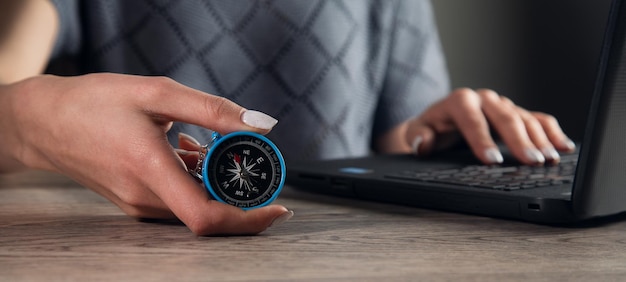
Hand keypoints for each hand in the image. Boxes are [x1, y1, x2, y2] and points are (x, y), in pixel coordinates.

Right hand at [0, 73, 292, 234]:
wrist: (44, 123)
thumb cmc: (96, 102)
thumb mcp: (158, 93)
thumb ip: (214, 110)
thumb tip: (261, 125)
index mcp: (150, 169)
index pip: (207, 217)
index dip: (249, 219)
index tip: (278, 207)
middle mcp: (145, 198)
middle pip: (209, 212)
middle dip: (237, 188)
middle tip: (240, 154)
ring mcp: (138, 205)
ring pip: (195, 205)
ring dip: (213, 180)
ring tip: (196, 142)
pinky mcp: (135, 204)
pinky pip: (178, 201)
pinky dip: (195, 180)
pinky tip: (183, 150)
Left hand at [378, 88, 575, 164]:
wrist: (440, 122)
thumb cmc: (430, 128)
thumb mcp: (418, 132)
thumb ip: (417, 136)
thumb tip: (422, 142)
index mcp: (459, 101)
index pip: (472, 118)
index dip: (482, 139)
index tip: (492, 160)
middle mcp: (484, 99)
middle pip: (505, 116)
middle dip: (518, 140)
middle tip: (530, 162)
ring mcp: (503, 105)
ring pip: (525, 118)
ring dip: (540, 139)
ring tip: (549, 159)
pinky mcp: (516, 113)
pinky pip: (538, 119)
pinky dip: (552, 132)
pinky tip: (563, 147)